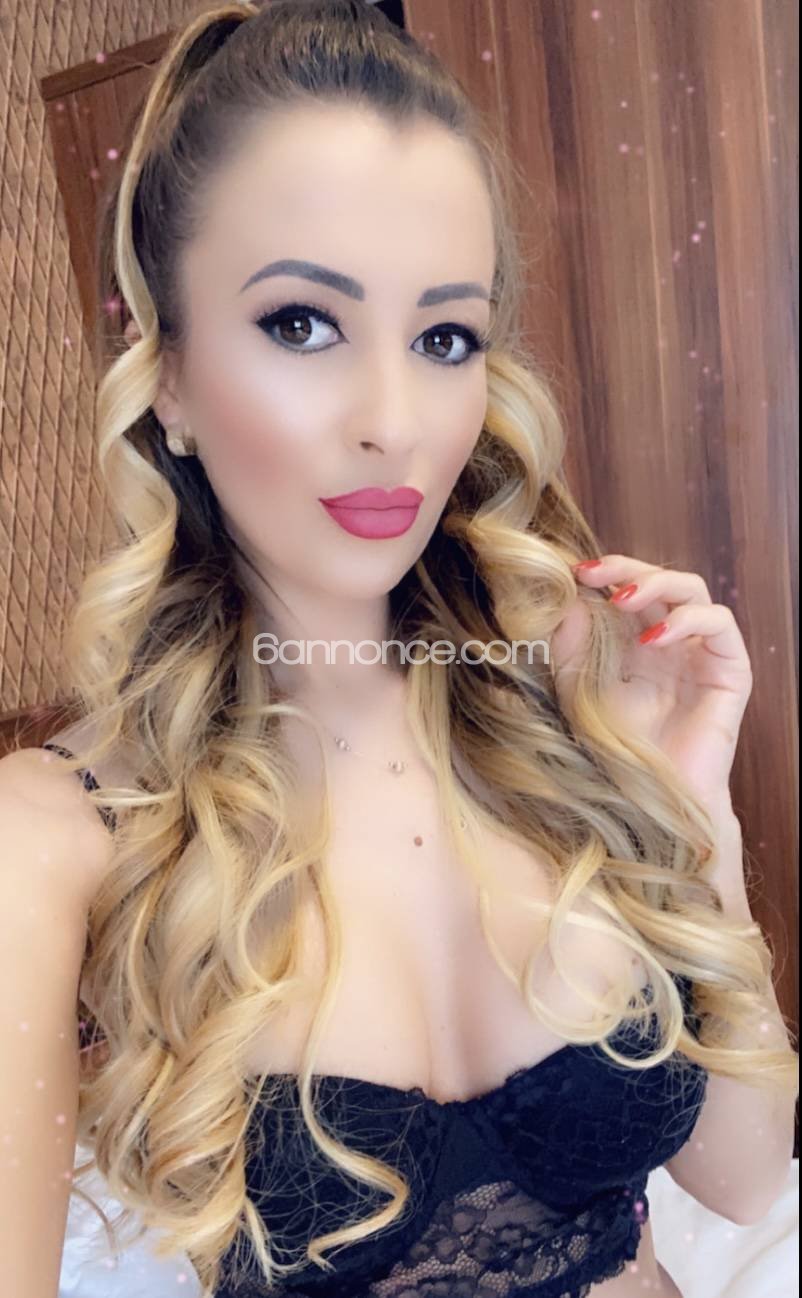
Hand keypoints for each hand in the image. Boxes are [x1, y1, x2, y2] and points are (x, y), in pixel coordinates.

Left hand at [551, 554, 752, 825]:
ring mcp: (701, 653)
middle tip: (593, 574)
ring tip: (622, 600)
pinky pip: (719, 624)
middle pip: (659, 579)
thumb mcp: (577, 689)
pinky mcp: (730, 671)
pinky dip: (687, 620)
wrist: (649, 798)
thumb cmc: (614, 750)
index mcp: (634, 640)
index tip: (571, 571)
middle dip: (626, 568)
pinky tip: (654, 638)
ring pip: (692, 590)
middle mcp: (671, 640)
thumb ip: (569, 646)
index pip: (626, 587)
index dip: (604, 572)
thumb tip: (565, 597)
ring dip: (656, 583)